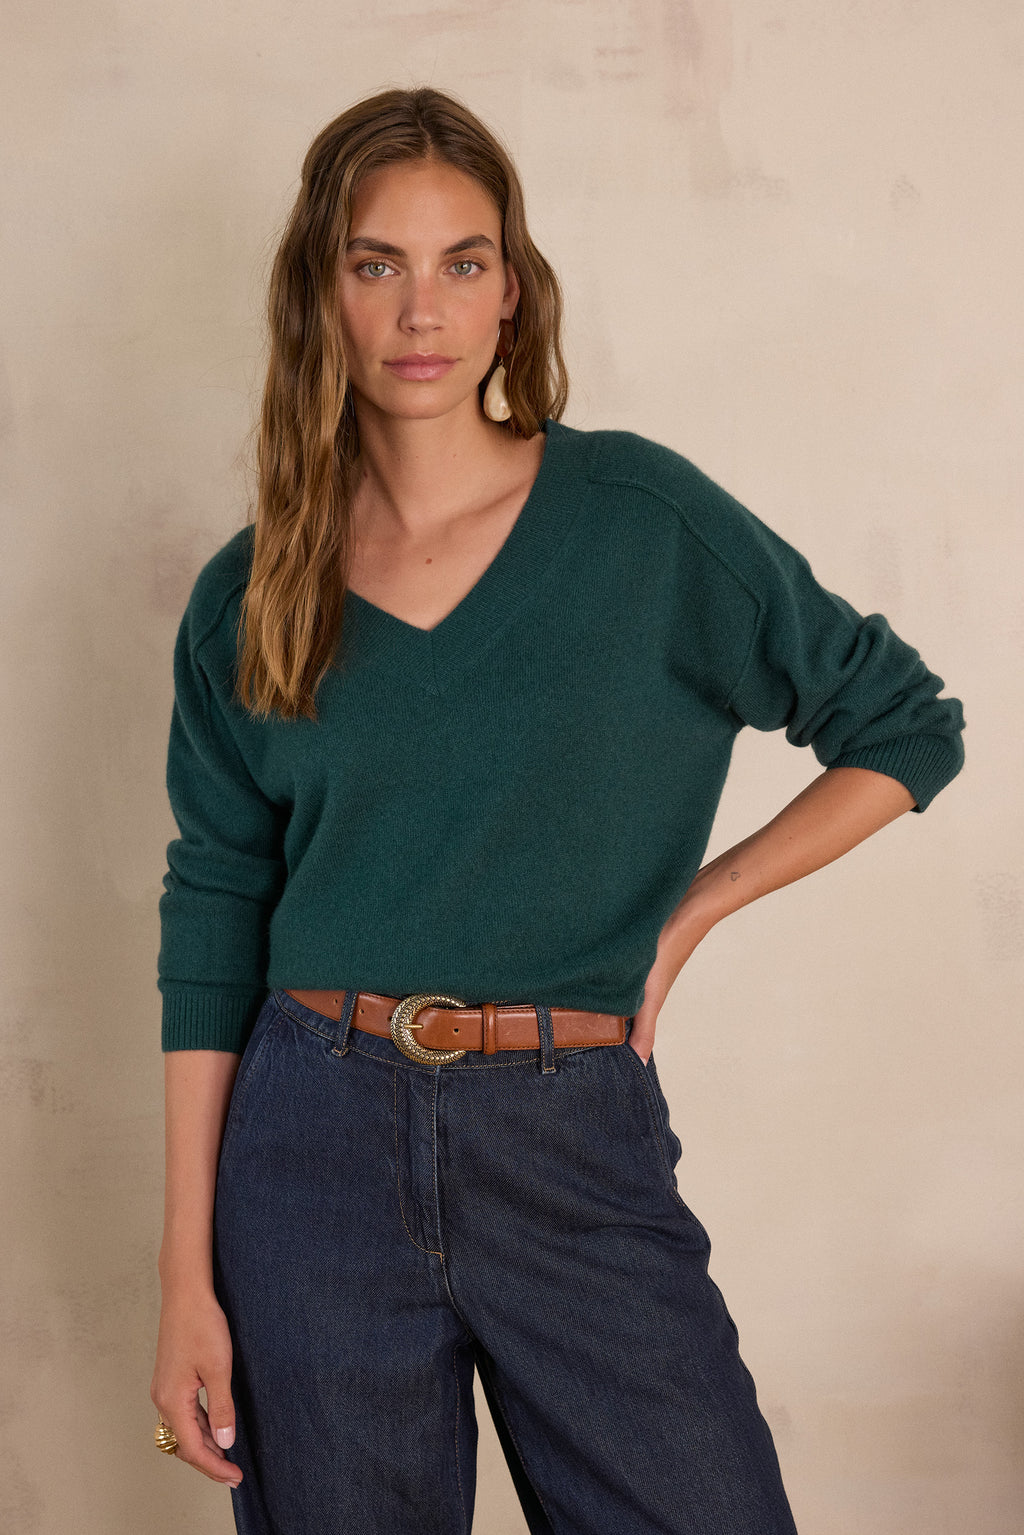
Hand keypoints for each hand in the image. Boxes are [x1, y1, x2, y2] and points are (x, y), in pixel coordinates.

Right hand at [151, 1290, 241, 1487]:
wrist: (185, 1293)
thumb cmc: (201, 1325)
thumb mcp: (218, 1369)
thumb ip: (222, 1408)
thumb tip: (225, 1442)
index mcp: (172, 1401)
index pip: (193, 1448)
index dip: (214, 1466)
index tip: (235, 1477)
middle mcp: (162, 1399)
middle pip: (184, 1443)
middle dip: (209, 1460)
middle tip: (233, 1473)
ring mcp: (164, 1388)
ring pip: (184, 1429)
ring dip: (204, 1443)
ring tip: (228, 1454)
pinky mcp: (170, 1379)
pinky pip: (184, 1412)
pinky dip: (200, 1424)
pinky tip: (216, 1424)